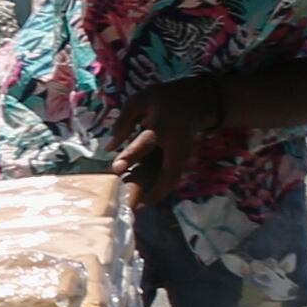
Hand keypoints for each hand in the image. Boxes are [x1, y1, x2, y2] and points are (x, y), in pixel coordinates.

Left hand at [114, 80, 224, 195]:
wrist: (198, 101)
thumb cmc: (163, 100)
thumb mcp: (140, 100)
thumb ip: (123, 121)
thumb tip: (109, 147)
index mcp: (161, 126)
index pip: (145, 142)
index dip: (131, 155)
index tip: (116, 168)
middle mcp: (175, 144)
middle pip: (168, 172)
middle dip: (152, 190)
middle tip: (133, 205)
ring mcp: (183, 155)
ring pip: (171, 179)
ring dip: (156, 194)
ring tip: (136, 207)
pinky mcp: (184, 160)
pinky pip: (171, 178)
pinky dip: (159, 190)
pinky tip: (144, 200)